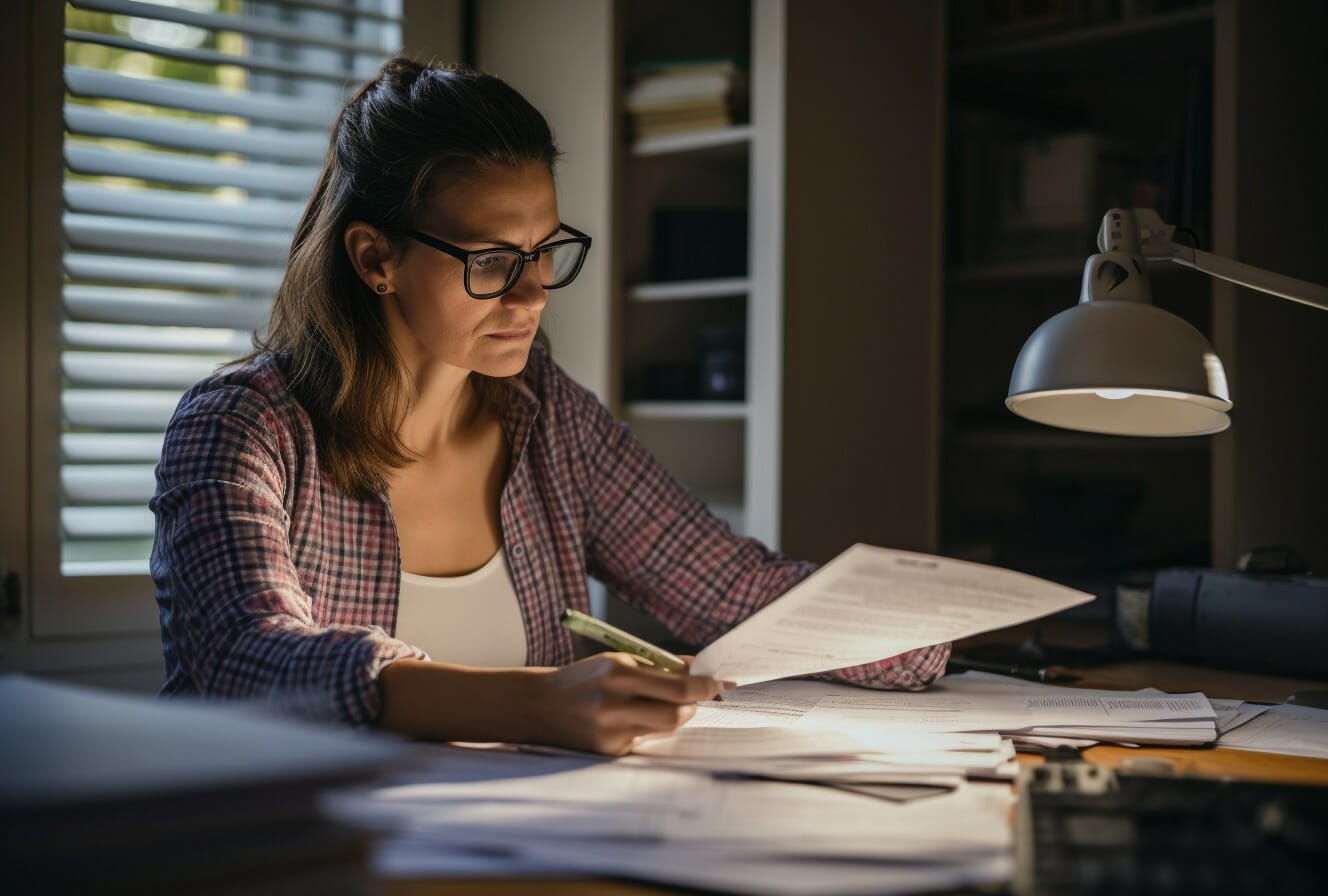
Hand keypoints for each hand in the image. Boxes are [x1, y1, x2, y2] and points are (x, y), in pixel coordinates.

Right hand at [530, 653, 730, 755]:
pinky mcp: (609, 751)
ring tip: (659, 704)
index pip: (676, 686)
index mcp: (617, 674)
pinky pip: (645, 740)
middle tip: (693, 696)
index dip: (703, 686)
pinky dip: (647, 728)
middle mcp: (614, 704)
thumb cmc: (584, 679)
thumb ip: (658, 666)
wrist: (539, 706)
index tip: (717, 683)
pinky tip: (628, 719)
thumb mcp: (618, 661)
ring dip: (674, 716)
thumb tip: (697, 668)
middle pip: (676, 715)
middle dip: (692, 705)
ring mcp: (610, 732)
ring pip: (664, 729)